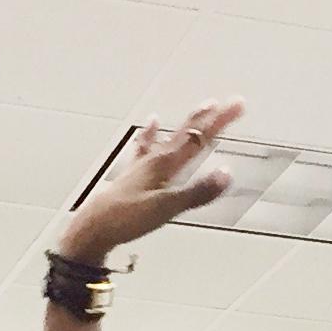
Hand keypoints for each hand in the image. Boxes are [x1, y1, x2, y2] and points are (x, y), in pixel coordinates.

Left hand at [57, 98, 242, 262]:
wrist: (93, 227)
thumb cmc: (127, 218)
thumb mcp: (166, 208)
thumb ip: (197, 192)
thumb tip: (227, 174)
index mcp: (165, 164)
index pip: (199, 137)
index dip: (220, 121)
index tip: (238, 105)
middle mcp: (155, 159)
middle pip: (188, 133)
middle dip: (210, 118)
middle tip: (226, 103)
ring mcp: (143, 165)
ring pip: (170, 137)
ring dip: (187, 123)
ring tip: (201, 108)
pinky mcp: (133, 175)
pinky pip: (146, 148)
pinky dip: (152, 134)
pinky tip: (152, 124)